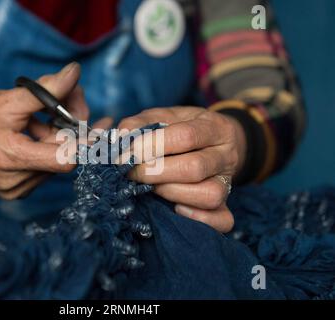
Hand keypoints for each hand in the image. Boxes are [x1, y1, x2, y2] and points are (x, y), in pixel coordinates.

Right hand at [0, 62, 88, 199]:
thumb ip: (45, 90)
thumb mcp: (7, 99)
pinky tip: (39, 130)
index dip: (86, 141)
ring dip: (61, 135)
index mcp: (7, 157)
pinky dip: (50, 146)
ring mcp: (16, 189)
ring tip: (45, 115)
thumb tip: (75, 73)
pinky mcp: (18, 190)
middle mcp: (14, 181)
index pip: (64, 158)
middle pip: (64, 156)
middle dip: (73, 126)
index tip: (101, 124)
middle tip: (74, 97)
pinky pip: (47, 167)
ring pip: (57, 161)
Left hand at [118, 106, 246, 232]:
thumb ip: (140, 124)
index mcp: (214, 127)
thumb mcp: (163, 117)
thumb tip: (121, 138)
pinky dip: (198, 219)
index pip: (186, 136)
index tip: (128, 153)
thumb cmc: (182, 130)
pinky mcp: (226, 206)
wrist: (215, 144)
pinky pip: (222, 220)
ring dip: (171, 193)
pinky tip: (175, 209)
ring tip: (152, 187)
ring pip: (209, 195)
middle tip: (132, 173)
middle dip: (156, 173)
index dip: (153, 146)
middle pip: (195, 168)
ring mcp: (228, 183)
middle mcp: (226, 155)